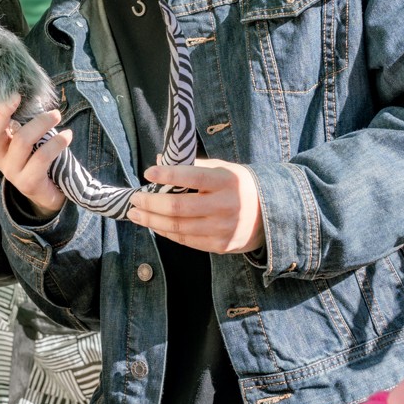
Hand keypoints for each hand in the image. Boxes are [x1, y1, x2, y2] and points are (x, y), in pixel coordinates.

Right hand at [0, 86, 68, 217]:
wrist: (48, 193)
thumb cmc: (37, 157)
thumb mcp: (25, 136)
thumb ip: (20, 119)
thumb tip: (24, 89)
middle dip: (2, 111)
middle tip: (18, 95)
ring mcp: (11, 171)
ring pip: (21, 141)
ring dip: (41, 123)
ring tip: (56, 114)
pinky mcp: (27, 182)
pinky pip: (41, 157)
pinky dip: (57, 143)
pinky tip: (67, 135)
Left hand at [127, 160, 264, 254]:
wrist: (270, 215)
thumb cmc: (238, 186)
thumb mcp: (223, 169)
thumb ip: (193, 165)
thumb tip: (159, 158)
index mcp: (227, 181)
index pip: (193, 176)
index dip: (168, 175)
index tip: (148, 173)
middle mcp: (226, 205)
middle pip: (179, 207)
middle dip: (150, 203)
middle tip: (134, 199)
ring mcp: (223, 228)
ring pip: (178, 227)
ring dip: (152, 221)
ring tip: (135, 214)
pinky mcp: (220, 246)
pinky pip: (186, 240)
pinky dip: (166, 232)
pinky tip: (154, 225)